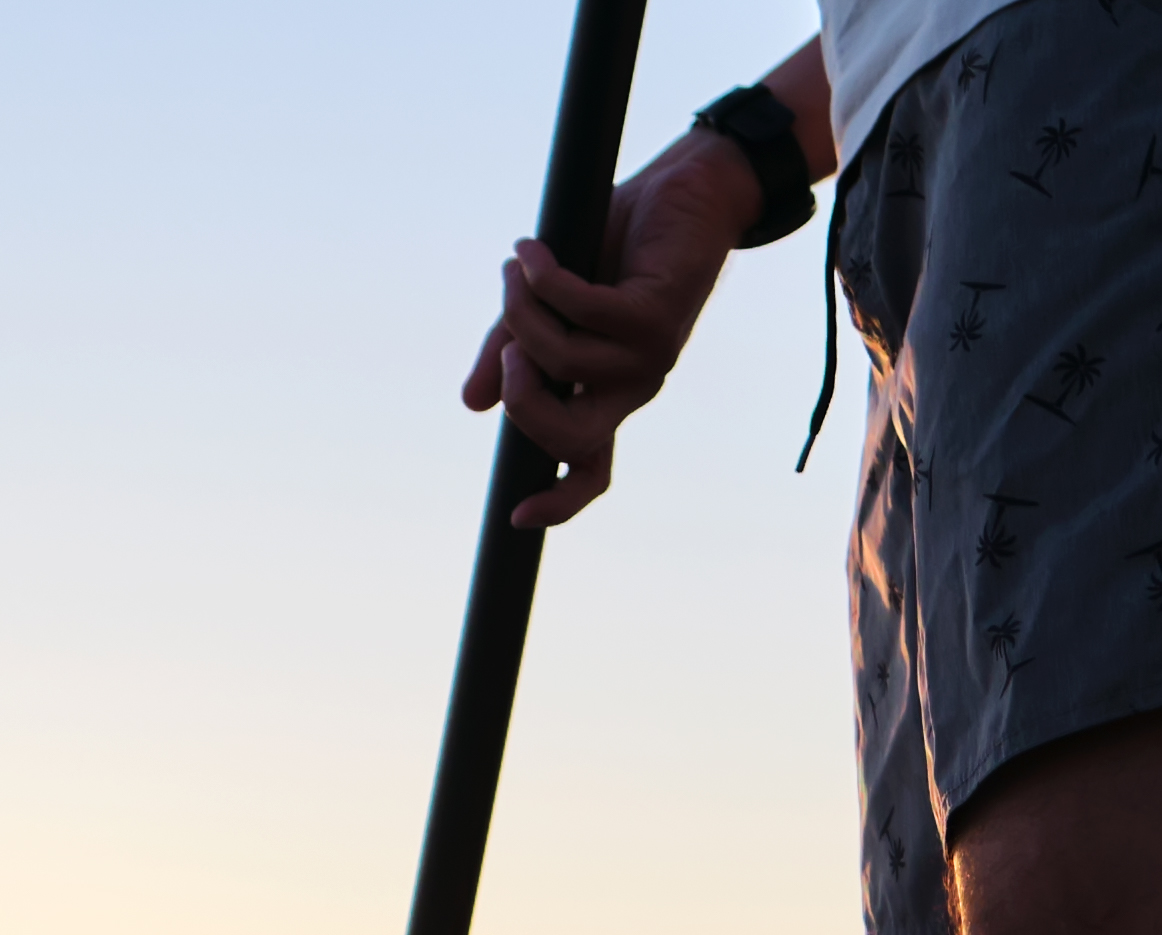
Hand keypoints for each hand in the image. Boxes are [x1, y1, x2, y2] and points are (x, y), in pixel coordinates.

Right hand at [460, 135, 756, 530]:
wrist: (687, 189)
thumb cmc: (619, 244)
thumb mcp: (551, 303)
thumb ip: (513, 350)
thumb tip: (474, 404)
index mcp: (609, 392)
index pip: (592, 468)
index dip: (561, 503)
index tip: (519, 517)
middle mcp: (632, 385)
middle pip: (573, 440)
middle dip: (523, 400)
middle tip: (509, 348)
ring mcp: (648, 355)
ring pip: (562, 360)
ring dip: (522, 310)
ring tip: (519, 265)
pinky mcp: (654, 315)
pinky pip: (579, 310)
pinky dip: (543, 280)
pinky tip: (531, 253)